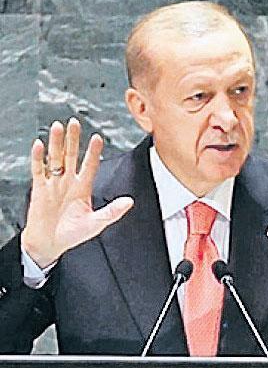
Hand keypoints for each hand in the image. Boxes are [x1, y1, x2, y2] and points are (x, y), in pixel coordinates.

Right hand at [20, 117, 133, 267]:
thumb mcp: (96, 223)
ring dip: (56, 143)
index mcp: (83, 188)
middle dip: (73, 139)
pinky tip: (40, 145)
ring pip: (55, 158)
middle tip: (75, 123)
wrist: (49, 244)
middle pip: (71, 155)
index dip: (93, 152)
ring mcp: (53, 184)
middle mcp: (68, 182)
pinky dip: (38, 158)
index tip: (97, 137)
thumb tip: (129, 202)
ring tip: (58, 127)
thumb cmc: (72, 234)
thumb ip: (112, 212)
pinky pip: (38, 170)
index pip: (90, 165)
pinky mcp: (39, 189)